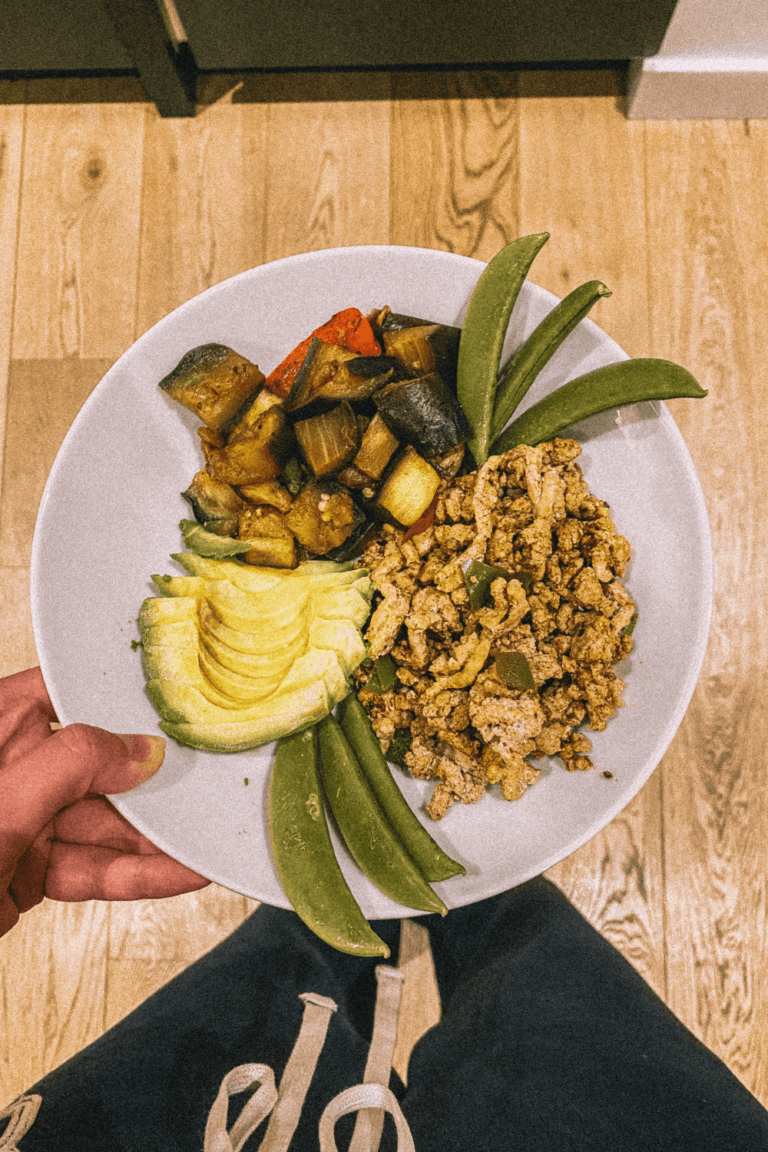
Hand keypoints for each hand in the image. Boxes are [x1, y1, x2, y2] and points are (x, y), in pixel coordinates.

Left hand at [0, 666, 208, 936]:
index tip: (181, 702)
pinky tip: (181, 871)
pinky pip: (94, 868)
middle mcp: (11, 767)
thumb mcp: (1, 800)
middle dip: (155, 779)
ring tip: (213, 833)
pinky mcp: (29, 872)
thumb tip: (142, 751)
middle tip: (214, 780)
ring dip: (158, 835)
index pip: (68, 691)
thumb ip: (73, 763)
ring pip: (103, 822)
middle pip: (98, 763)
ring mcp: (21, 821)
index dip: (124, 695)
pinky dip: (138, 874)